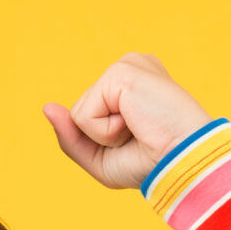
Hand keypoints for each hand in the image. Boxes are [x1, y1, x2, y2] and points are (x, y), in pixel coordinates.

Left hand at [42, 52, 214, 190]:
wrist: (183, 163)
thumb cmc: (151, 164)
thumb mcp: (102, 159)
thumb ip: (72, 138)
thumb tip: (47, 108)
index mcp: (132, 86)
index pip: (89, 116)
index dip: (101, 141)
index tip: (139, 141)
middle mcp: (130, 68)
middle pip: (81, 113)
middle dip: (100, 138)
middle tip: (138, 137)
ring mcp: (127, 66)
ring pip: (80, 113)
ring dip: (104, 135)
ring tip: (138, 129)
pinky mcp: (121, 72)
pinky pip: (85, 114)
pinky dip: (105, 130)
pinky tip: (135, 123)